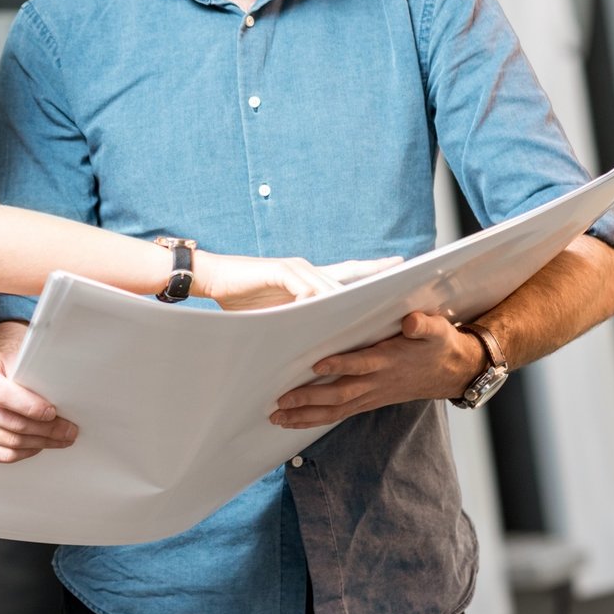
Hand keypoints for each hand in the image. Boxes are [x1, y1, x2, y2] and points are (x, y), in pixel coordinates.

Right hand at [0, 339, 75, 464]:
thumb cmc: (0, 375)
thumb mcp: (13, 365)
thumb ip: (30, 375)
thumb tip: (61, 390)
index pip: (4, 396)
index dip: (31, 407)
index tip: (53, 412)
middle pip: (11, 423)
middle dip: (46, 429)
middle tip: (68, 430)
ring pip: (10, 442)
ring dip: (40, 443)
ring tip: (59, 439)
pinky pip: (2, 456)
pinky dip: (25, 453)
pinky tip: (37, 445)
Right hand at [197, 252, 402, 310]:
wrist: (212, 279)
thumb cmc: (241, 300)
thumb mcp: (276, 317)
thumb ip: (297, 323)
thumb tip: (317, 344)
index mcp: (308, 281)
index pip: (347, 276)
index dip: (372, 271)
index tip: (399, 269)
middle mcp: (307, 272)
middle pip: (347, 275)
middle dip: (373, 276)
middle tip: (400, 278)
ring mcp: (295, 269)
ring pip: (330, 284)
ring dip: (350, 296)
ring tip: (374, 302)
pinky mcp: (280, 270)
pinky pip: (304, 286)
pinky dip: (316, 298)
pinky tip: (327, 308)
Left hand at [269, 310, 481, 428]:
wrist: (452, 372)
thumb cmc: (439, 345)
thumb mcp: (438, 329)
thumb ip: (425, 325)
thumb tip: (412, 321)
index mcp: (389, 360)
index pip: (362, 364)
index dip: (341, 364)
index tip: (317, 364)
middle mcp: (377, 382)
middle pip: (340, 393)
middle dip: (310, 398)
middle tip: (281, 401)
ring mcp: (371, 395)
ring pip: (336, 410)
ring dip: (306, 415)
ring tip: (277, 418)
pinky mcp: (368, 401)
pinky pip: (339, 414)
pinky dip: (315, 420)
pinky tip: (294, 422)